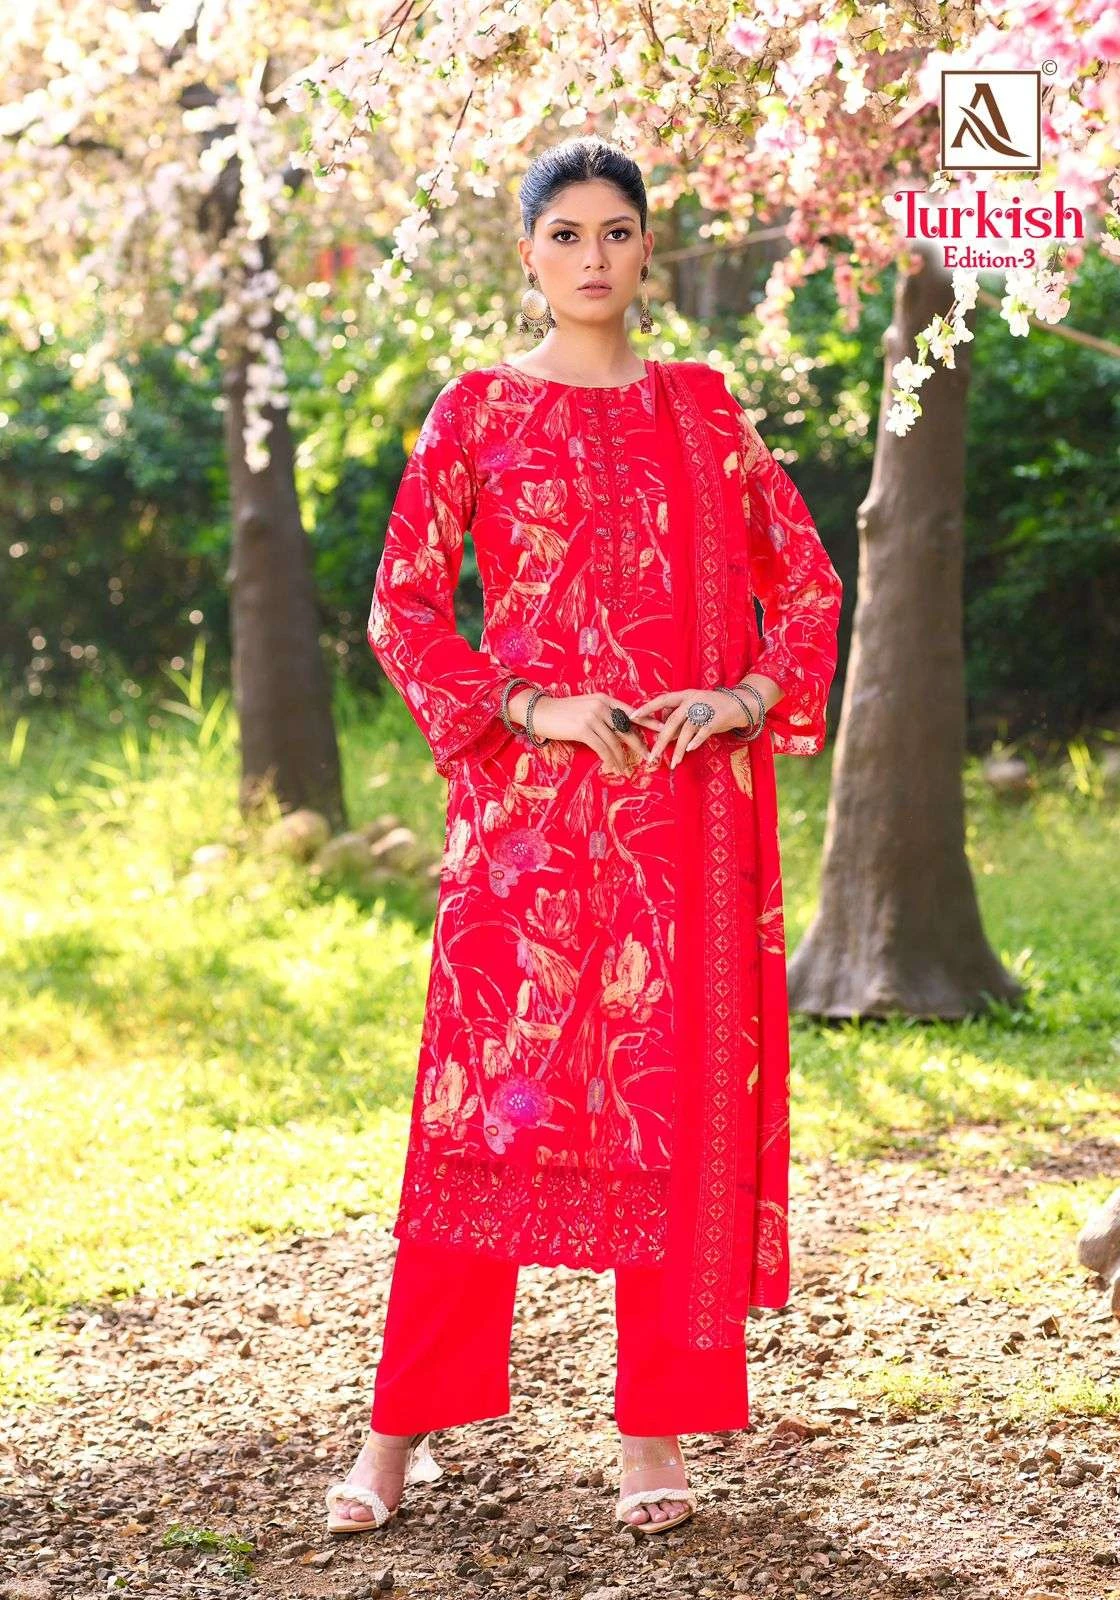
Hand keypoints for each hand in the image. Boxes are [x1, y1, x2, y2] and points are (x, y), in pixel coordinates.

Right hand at [516, 690, 662, 775]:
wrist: (540, 712)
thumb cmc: (562, 713)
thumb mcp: (586, 708)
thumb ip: (603, 715)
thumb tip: (619, 730)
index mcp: (604, 699)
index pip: (631, 711)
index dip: (648, 721)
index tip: (663, 729)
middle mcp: (601, 705)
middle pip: (627, 728)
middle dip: (639, 744)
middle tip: (649, 757)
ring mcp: (592, 716)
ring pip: (615, 742)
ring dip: (622, 758)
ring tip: (626, 769)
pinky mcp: (583, 729)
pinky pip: (603, 748)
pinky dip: (610, 760)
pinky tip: (613, 767)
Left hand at [631, 682, 769, 768]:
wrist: (739, 704)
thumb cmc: (712, 709)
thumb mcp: (694, 710)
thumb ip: (679, 721)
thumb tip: (663, 737)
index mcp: (684, 695)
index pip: (662, 700)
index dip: (647, 708)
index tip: (632, 717)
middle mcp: (693, 700)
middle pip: (672, 721)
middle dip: (661, 740)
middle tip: (652, 756)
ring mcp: (705, 708)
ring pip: (687, 730)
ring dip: (679, 748)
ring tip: (673, 763)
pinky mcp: (716, 718)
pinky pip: (703, 732)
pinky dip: (696, 741)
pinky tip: (690, 750)